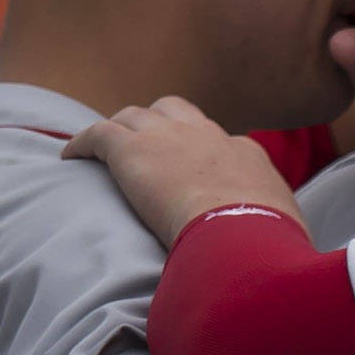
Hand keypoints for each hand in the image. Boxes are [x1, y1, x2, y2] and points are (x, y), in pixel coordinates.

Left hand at [69, 98, 299, 241]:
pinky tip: (69, 157)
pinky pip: (98, 134)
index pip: (219, 141)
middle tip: (147, 148)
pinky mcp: (131, 149)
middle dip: (159, 123)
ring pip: (134, 116)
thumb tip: (278, 241)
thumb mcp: (285, 228)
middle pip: (175, 111)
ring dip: (121, 130)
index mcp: (244, 153)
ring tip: (106, 151)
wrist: (240, 232)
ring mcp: (167, 137)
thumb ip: (275, 223)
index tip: (193, 173)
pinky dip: (82, 143)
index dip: (201, 153)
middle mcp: (206, 135)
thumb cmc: (268, 242)